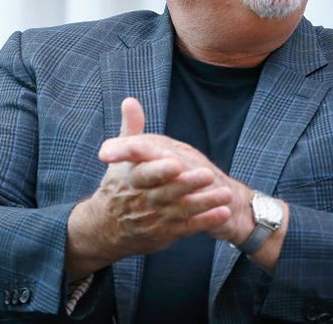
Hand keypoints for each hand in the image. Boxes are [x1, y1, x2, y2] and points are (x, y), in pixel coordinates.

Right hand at [97, 98, 255, 245]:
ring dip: (204, 203)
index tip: (176, 161)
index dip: (160, 169)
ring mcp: (156, 218)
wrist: (107, 228)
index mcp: (132, 179)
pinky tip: (223, 213)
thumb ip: (131, 130)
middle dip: (188, 184)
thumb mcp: (120, 159)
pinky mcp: (167, 233)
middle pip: (168, 192)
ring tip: (225, 193)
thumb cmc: (118, 185)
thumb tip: (130, 100)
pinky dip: (206, 221)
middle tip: (209, 174)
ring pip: (182, 210)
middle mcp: (144, 200)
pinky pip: (189, 227)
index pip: (145, 174)